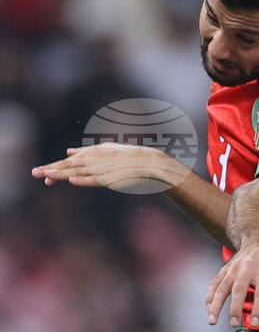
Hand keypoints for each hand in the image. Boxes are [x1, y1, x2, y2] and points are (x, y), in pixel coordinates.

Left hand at [31, 144, 189, 189]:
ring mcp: (104, 168)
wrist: (151, 162)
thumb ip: (86, 151)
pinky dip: (83, 180)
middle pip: (70, 165)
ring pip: (79, 171)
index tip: (42, 173)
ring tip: (46, 177)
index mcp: (93, 153)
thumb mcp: (105, 151)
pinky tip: (72, 180)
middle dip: (52, 169)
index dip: (56, 167)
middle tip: (34, 173)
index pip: (70, 161)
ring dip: (62, 174)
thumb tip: (68, 151)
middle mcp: (96, 159)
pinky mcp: (112, 176)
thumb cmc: (128, 158)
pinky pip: (95, 179)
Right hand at [205, 245, 258, 327]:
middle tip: (234, 323)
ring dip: (216, 305)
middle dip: (235, 308)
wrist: (257, 244)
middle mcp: (247, 270)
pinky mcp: (223, 270)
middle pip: (239, 290)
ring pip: (222, 287)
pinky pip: (214, 284)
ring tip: (212, 320)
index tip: (255, 323)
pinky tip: (208, 309)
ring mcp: (233, 269)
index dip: (258, 309)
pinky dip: (209, 296)